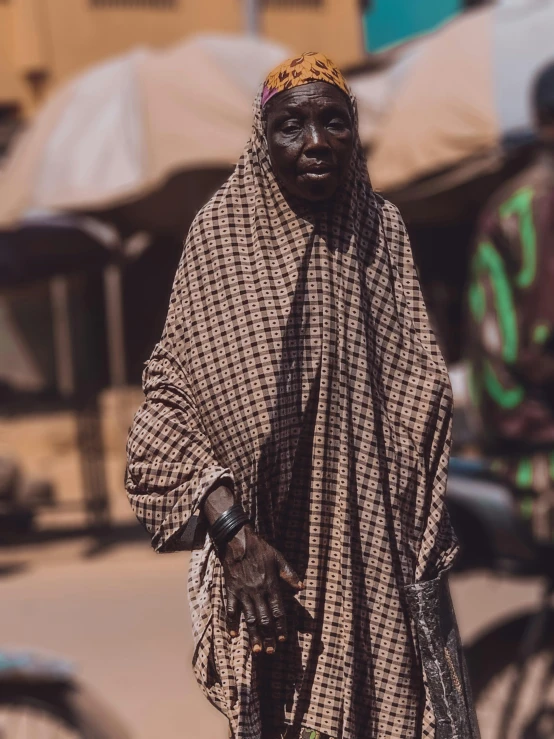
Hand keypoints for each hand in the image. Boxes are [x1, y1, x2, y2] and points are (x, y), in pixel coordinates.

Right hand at [222, 525, 302, 654]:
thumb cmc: (260, 549)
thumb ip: (289, 574)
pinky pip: (231, 610)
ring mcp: (243, 593)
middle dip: (269, 636)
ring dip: (254, 635)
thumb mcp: (278, 558)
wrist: (238, 541)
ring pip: (249, 618)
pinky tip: (234, 634)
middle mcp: (258, 592)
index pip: (278, 611)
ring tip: (257, 650)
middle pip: (264, 619)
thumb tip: (301, 587)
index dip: (281, 626)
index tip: (283, 639)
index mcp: (271, 585)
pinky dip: (232, 623)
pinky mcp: (231, 591)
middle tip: (271, 651)